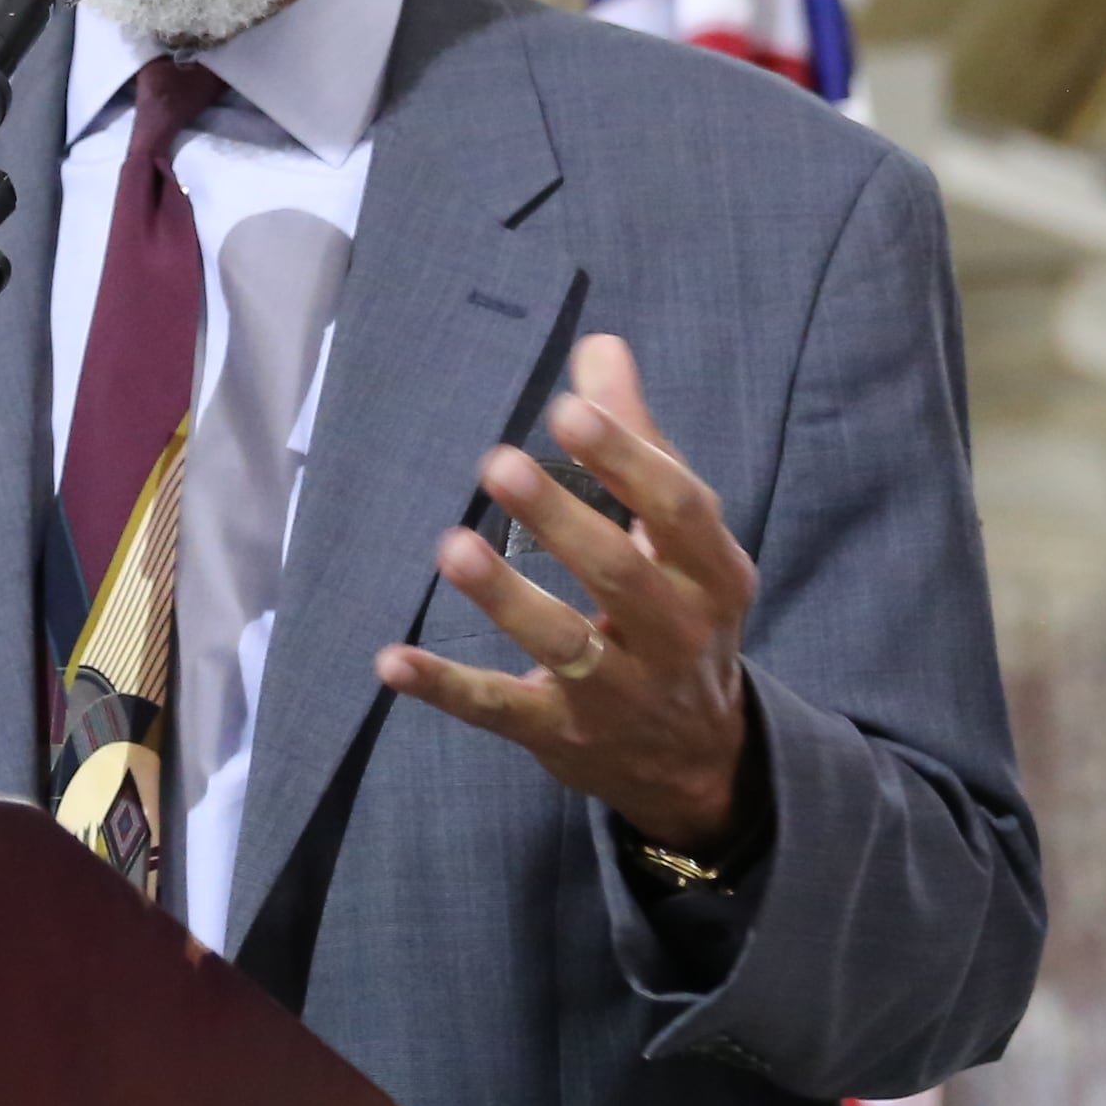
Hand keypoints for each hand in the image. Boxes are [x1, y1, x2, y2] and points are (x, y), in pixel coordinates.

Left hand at [378, 334, 759, 859]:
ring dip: (506, 598)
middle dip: (561, 521)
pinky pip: (500, 710)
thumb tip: (599, 347)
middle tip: (499, 464)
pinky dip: (445, 688)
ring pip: (564, 645)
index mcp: (712, 572)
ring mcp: (619, 692)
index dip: (626, 459)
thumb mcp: (681, 537)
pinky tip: (392, 661)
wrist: (696, 758)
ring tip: (452, 548)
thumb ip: (638, 440)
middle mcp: (676, 634)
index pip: (679, 509)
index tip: (567, 410)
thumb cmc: (678, 612)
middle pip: (620, 574)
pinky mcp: (563, 734)